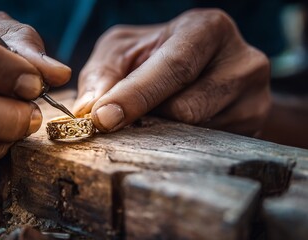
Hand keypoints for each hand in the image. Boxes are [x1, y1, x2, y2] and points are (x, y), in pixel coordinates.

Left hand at [73, 9, 269, 135]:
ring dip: (163, 131)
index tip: (103, 119)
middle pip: (186, 108)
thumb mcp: (124, 50)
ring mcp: (254, 98)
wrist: (202, 65)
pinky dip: (181, 141)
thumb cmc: (156, 54)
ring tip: (155, 114)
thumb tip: (89, 109)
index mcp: (208, 30)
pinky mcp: (254, 126)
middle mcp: (242, 61)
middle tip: (119, 123)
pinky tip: (176, 125)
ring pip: (196, 133)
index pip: (173, 67)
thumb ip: (103, 73)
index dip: (136, 95)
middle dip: (147, 119)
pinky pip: (207, 147)